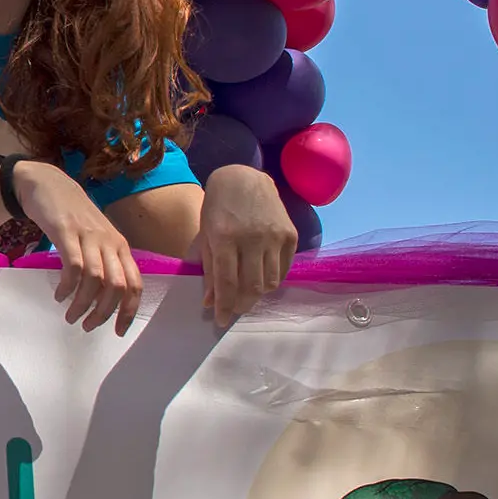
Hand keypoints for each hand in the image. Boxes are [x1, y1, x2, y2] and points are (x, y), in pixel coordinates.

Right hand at [11, 162, 143, 333]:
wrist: (48, 184)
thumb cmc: (73, 216)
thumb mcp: (96, 238)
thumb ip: (103, 263)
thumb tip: (104, 298)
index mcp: (120, 246)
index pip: (134, 284)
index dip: (129, 311)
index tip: (118, 331)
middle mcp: (109, 242)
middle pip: (117, 286)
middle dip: (103, 313)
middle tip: (87, 326)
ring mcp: (88, 236)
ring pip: (95, 279)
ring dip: (83, 304)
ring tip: (71, 316)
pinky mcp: (66, 232)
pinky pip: (72, 266)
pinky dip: (67, 286)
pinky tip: (59, 294)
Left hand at [188, 164, 296, 323]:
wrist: (244, 178)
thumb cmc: (218, 207)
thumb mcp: (207, 235)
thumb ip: (209, 268)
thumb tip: (211, 302)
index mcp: (225, 237)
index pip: (227, 282)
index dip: (224, 306)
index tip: (220, 320)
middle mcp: (253, 237)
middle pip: (252, 286)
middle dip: (241, 304)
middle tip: (235, 308)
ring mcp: (275, 236)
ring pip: (270, 282)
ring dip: (257, 294)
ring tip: (247, 293)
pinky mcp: (290, 235)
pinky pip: (284, 269)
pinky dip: (272, 279)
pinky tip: (261, 276)